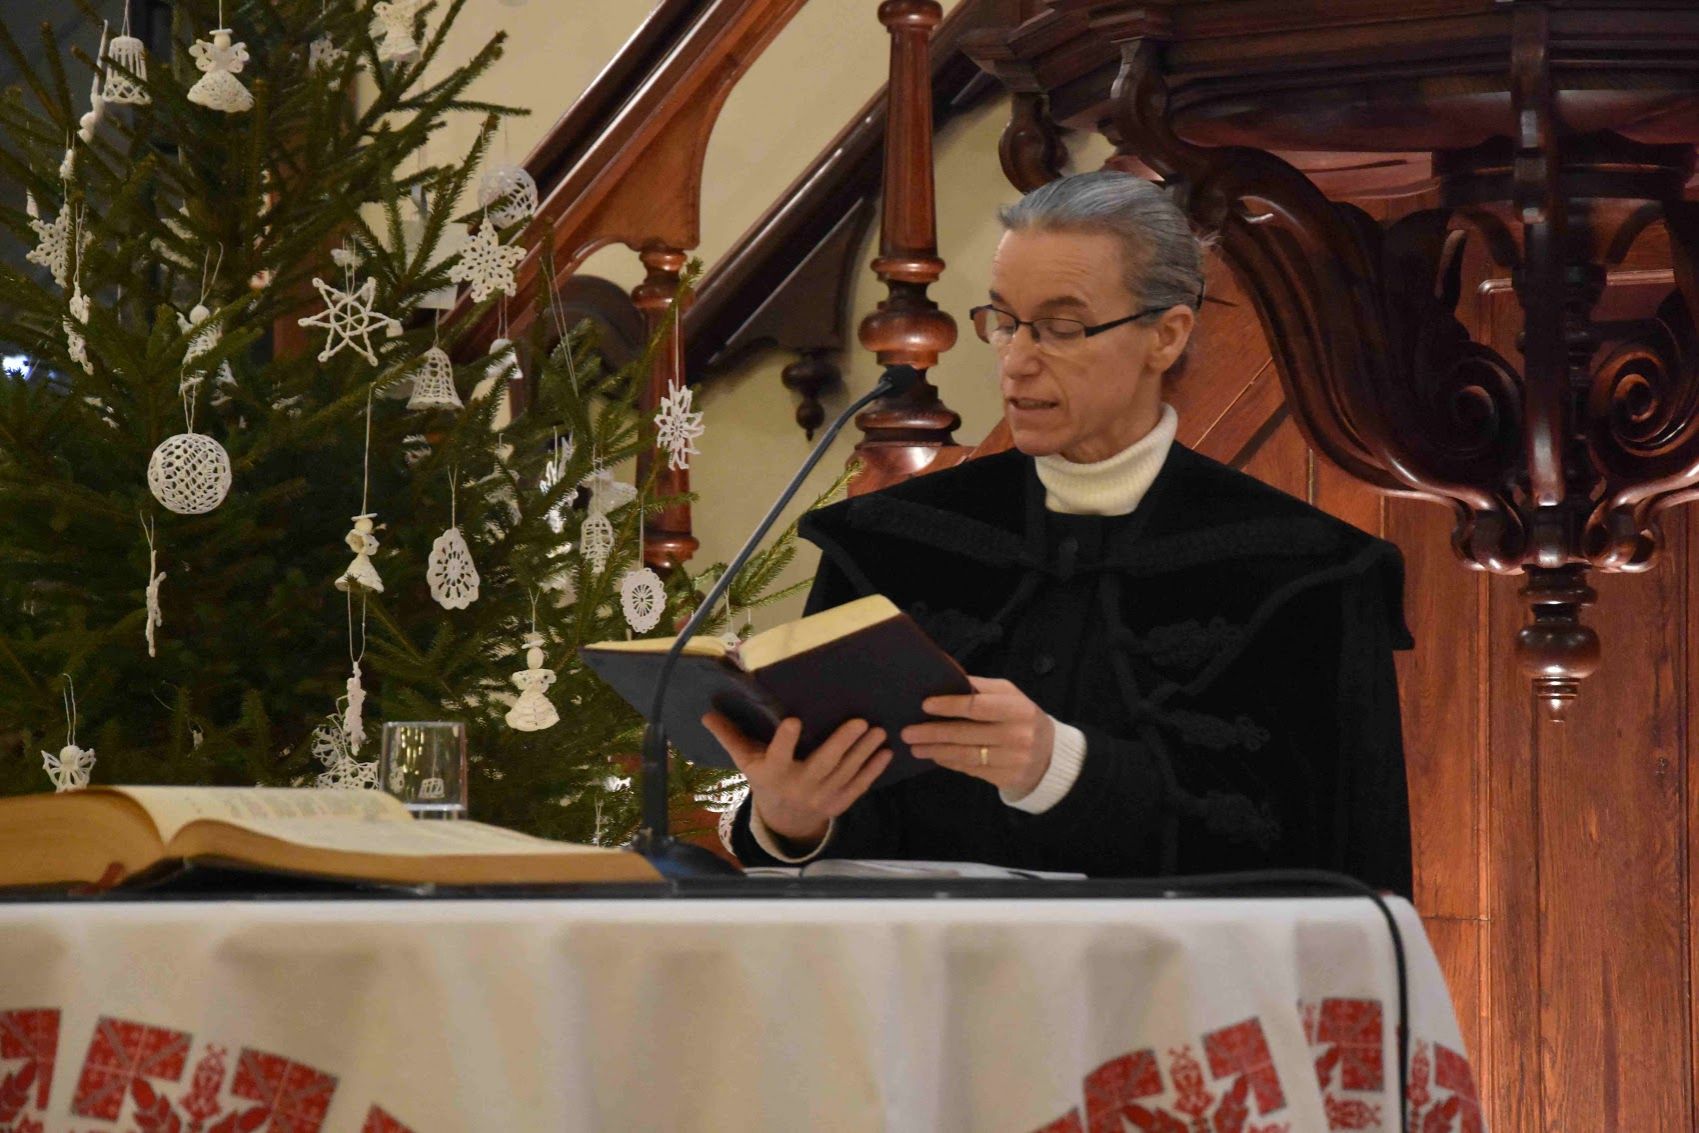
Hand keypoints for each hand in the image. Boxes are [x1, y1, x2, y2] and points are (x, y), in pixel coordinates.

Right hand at [701, 712, 891, 848]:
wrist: (784, 817)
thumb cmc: (764, 776)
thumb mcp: (745, 759)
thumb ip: (729, 736)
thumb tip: (706, 713)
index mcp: (773, 772)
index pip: (778, 755)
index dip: (785, 740)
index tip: (793, 720)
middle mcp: (799, 786)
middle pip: (823, 764)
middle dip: (842, 743)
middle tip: (860, 721)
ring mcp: (821, 797)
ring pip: (845, 773)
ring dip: (864, 752)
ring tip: (879, 730)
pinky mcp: (839, 803)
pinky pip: (859, 787)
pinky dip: (873, 770)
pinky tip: (885, 752)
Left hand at [902, 675, 1053, 797]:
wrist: (1050, 756)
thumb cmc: (1021, 718)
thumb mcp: (1008, 696)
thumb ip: (979, 687)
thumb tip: (944, 669)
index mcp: (1017, 708)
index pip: (978, 706)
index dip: (950, 705)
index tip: (925, 705)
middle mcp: (1017, 735)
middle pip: (967, 734)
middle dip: (933, 732)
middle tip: (907, 732)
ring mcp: (1012, 760)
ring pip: (966, 755)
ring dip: (936, 750)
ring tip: (914, 747)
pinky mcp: (1005, 778)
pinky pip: (971, 769)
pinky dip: (950, 762)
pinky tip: (935, 756)